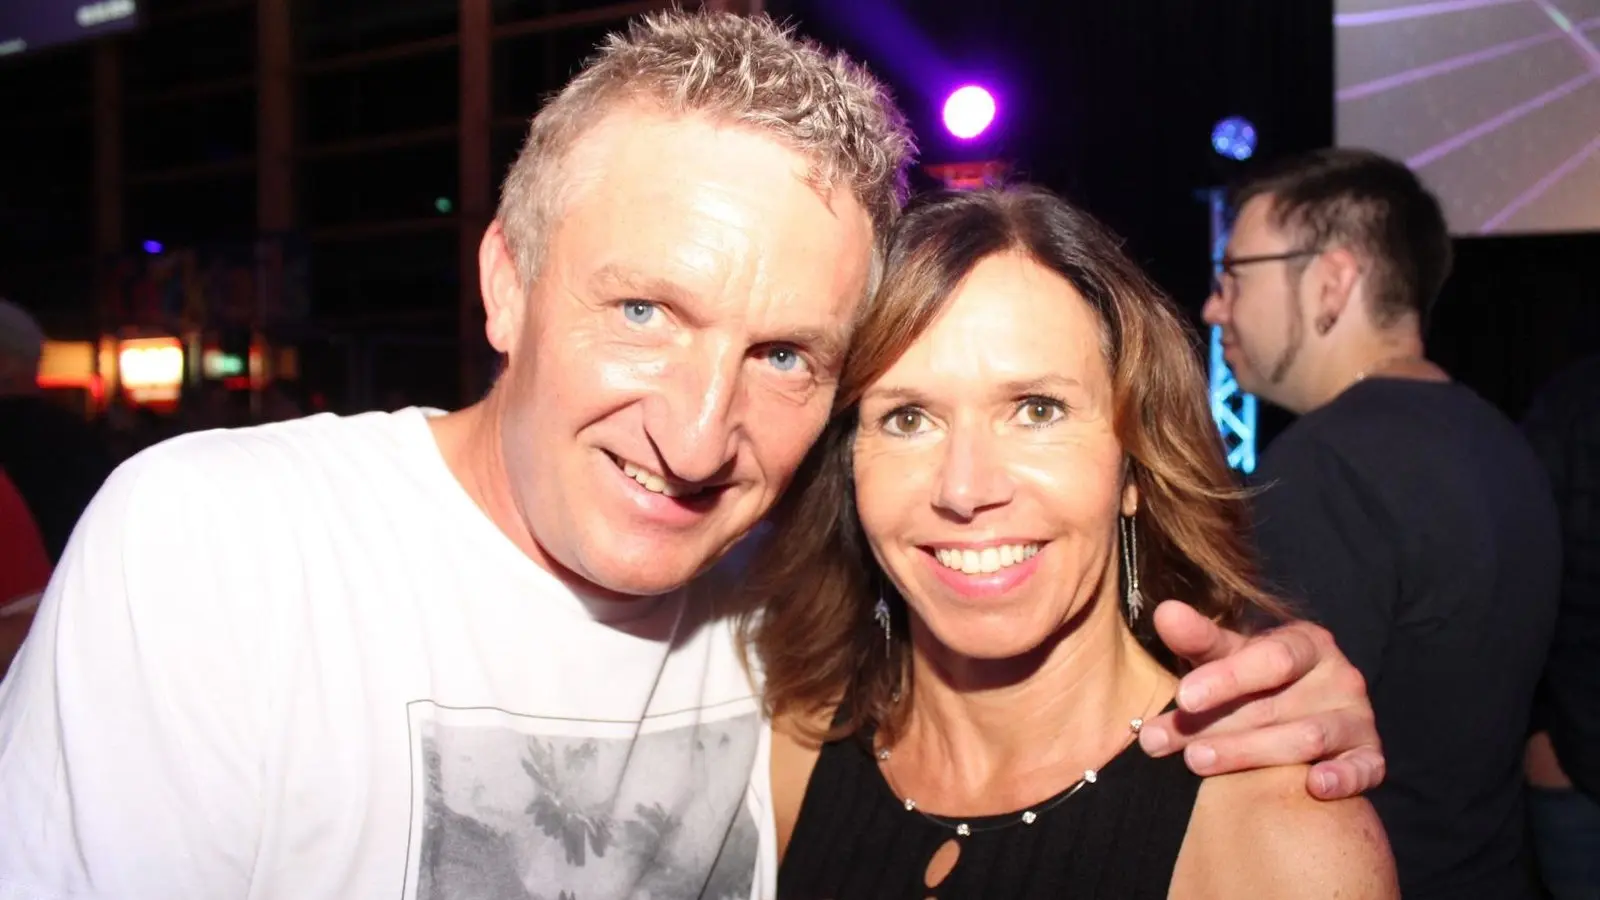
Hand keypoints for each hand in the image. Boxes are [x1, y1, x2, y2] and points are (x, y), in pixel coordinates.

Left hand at [1138, 600, 1383, 800]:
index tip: (1182, 697)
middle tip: (1161, 740)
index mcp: (1307, 643)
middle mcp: (1339, 676)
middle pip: (1277, 704)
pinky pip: (1363, 769)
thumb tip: (1165, 612)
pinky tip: (1314, 784)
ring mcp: (1358, 717)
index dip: (1226, 678)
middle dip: (1216, 726)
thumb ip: (1197, 639)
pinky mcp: (1370, 756)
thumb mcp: (1226, 655)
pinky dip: (1343, 776)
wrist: (1300, 713)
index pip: (1270, 658)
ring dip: (1248, 752)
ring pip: (1307, 738)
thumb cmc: (1254, 681)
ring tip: (1195, 761)